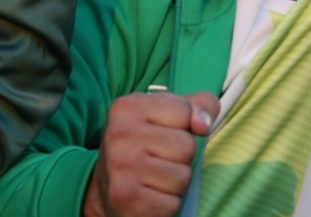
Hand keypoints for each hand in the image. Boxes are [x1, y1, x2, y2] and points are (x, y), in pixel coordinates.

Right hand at [83, 91, 219, 216]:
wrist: (108, 189)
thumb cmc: (145, 148)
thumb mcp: (169, 116)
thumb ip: (198, 106)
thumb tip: (203, 124)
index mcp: (128, 107)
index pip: (185, 112)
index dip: (184, 127)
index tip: (163, 134)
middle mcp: (119, 134)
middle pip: (186, 146)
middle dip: (180, 158)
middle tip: (157, 161)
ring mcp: (120, 166)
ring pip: (182, 177)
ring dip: (174, 183)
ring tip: (152, 178)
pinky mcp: (124, 198)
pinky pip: (172, 203)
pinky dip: (166, 204)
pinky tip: (148, 196)